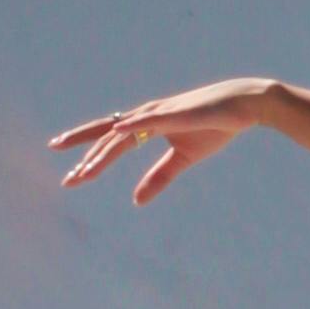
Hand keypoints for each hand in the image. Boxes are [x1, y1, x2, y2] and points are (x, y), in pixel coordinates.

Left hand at [49, 77, 275, 204]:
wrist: (243, 107)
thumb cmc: (215, 127)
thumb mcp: (183, 158)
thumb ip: (159, 177)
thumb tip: (136, 201)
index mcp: (147, 125)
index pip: (111, 143)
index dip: (91, 159)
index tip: (72, 177)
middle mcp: (147, 116)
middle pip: (107, 135)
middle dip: (84, 155)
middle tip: (66, 179)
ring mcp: (159, 112)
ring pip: (122, 133)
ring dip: (102, 152)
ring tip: (84, 171)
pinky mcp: (175, 112)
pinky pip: (149, 119)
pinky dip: (132, 123)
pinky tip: (117, 129)